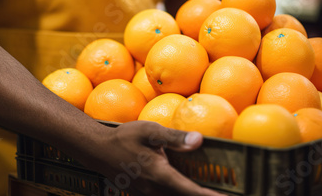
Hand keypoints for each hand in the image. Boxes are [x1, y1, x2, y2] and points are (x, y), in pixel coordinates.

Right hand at [88, 121, 224, 195]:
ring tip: (207, 192)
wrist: (98, 150)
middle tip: (224, 195)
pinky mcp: (143, 195)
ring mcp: (147, 195)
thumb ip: (174, 137)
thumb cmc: (125, 137)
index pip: (191, 192)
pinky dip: (178, 195)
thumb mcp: (149, 131)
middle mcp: (154, 190)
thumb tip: (199, 140)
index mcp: (159, 175)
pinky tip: (184, 190)